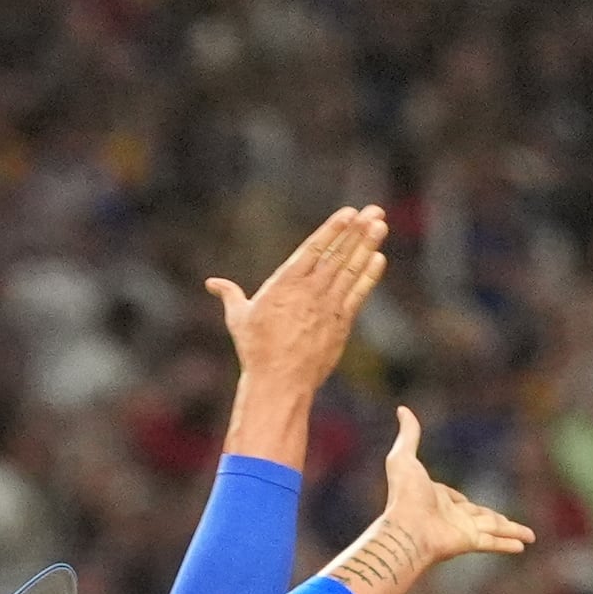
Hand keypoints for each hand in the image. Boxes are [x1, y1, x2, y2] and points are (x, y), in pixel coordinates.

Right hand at [205, 206, 388, 398]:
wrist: (279, 382)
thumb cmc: (256, 350)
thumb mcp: (239, 318)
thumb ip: (230, 295)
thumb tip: (212, 283)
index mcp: (284, 283)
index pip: (313, 248)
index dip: (333, 229)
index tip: (349, 213)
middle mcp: (309, 290)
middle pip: (337, 254)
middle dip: (357, 231)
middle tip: (375, 211)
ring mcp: (327, 307)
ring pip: (350, 270)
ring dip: (366, 247)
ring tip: (380, 226)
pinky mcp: (340, 324)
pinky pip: (357, 295)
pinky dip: (369, 276)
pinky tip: (378, 259)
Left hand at [375, 406, 534, 567]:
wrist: (407, 528)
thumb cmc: (404, 495)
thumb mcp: (404, 457)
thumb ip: (409, 435)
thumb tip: (402, 409)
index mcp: (436, 499)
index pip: (455, 499)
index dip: (459, 499)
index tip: (463, 502)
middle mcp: (451, 516)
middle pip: (480, 516)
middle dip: (495, 520)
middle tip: (506, 522)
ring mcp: (462, 531)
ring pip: (494, 529)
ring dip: (512, 531)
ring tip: (529, 537)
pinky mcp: (470, 542)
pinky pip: (493, 542)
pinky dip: (508, 543)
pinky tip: (522, 546)